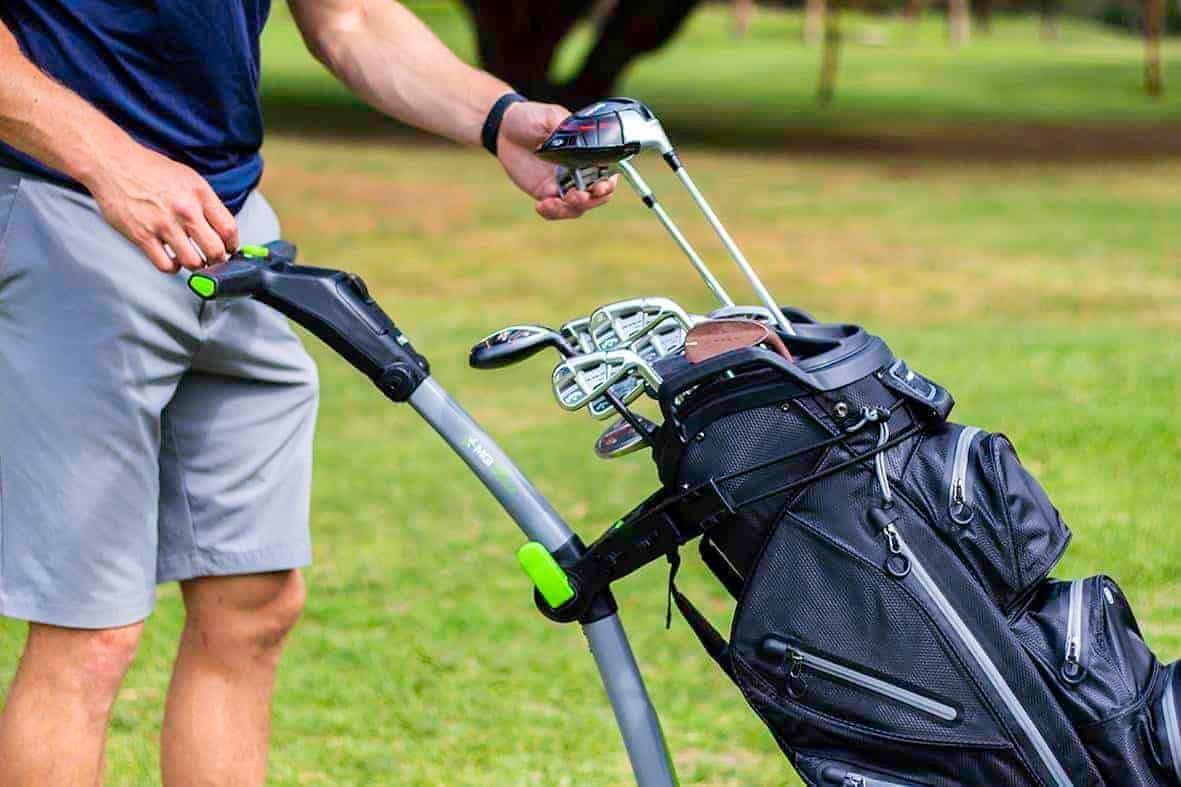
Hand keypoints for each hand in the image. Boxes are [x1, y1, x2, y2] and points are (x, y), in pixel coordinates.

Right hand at [81, 140, 238, 272]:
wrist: (112, 163)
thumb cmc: (149, 170)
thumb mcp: (188, 178)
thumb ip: (205, 203)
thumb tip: (221, 229)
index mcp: (199, 194)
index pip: (229, 229)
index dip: (232, 244)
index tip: (229, 249)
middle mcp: (184, 210)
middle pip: (215, 250)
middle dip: (217, 259)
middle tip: (212, 259)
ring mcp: (163, 224)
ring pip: (193, 262)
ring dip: (195, 265)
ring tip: (192, 258)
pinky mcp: (142, 236)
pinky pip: (166, 265)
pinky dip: (172, 267)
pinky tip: (172, 259)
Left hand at [496, 102, 617, 220]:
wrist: (504, 129)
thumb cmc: (531, 117)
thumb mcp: (550, 116)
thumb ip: (567, 129)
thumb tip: (582, 138)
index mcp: (588, 152)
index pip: (607, 172)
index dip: (608, 182)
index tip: (601, 186)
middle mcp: (580, 171)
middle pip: (597, 195)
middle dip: (592, 200)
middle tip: (578, 196)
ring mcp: (564, 184)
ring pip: (577, 206)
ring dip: (570, 208)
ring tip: (552, 202)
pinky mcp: (546, 193)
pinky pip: (555, 210)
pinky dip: (552, 212)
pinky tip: (540, 206)